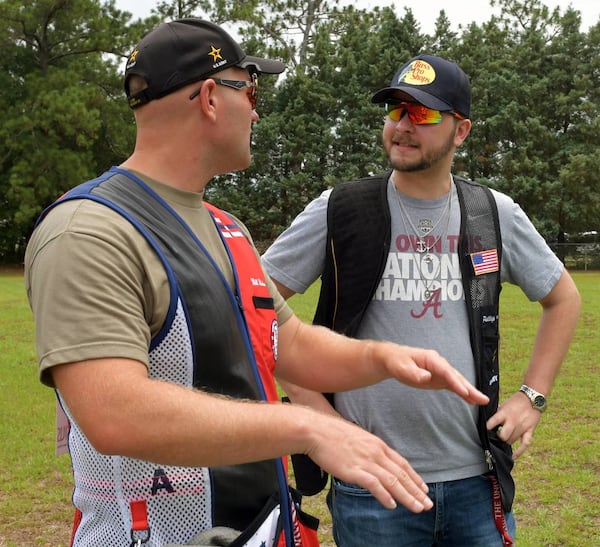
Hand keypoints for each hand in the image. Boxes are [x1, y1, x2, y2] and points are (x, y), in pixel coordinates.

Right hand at [305, 412, 432, 512]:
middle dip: (416, 491)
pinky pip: (373, 484)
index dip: (415, 477)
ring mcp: (366, 461)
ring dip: (407, 496)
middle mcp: (376, 453)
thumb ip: (369, 450)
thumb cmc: (332, 434)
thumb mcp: (358, 438)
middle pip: (401, 474)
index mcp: (377, 444)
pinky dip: (384, 495)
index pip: (402, 463)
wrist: (316, 430)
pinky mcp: (354, 469)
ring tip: (418, 508)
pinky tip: (392, 505)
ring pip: (392, 481)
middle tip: (428, 504)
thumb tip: (375, 462)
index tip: (424, 488)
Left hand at [376, 342, 488, 404]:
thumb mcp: (402, 368)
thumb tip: (426, 377)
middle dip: (469, 388)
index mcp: (431, 359)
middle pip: (456, 376)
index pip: (446, 371)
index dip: (455, 381)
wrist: (394, 359)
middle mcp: (439, 364)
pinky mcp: (439, 378)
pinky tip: (471, 401)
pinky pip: (453, 386)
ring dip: (469, 391)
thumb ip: (414, 373)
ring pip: (457, 381)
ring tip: (483, 401)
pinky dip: (462, 393)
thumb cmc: (397, 362)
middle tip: (482, 399)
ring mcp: (440, 371)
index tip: (464, 391)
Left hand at [486, 392, 541, 458]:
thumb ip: (497, 415)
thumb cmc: (514, 402)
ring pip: (512, 441)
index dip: (487, 429)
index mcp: (503, 413)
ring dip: (506, 442)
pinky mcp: (530, 430)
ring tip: (503, 442)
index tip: (484, 432)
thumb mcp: (502, 405)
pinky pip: (525, 444)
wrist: (532, 398)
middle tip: (496, 437)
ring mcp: (522, 427)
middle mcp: (512, 421)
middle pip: (503, 436)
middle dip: (498, 438)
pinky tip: (513, 457)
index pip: (492, 423)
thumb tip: (487, 424)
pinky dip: (519, 452)